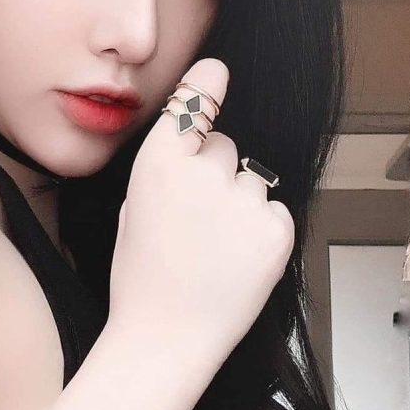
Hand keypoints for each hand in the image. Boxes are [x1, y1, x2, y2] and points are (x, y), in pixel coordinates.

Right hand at [106, 57, 294, 373]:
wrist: (165, 339)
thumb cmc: (142, 280)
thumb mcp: (133, 212)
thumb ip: (166, 172)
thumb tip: (199, 146)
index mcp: (157, 167)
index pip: (190, 106)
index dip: (205, 86)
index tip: (216, 70)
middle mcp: (202, 174)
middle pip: (225, 147)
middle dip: (215, 173)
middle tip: (196, 221)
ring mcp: (243, 202)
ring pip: (252, 180)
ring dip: (240, 204)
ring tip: (215, 249)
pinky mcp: (276, 231)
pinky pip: (275, 211)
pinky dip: (262, 231)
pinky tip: (235, 260)